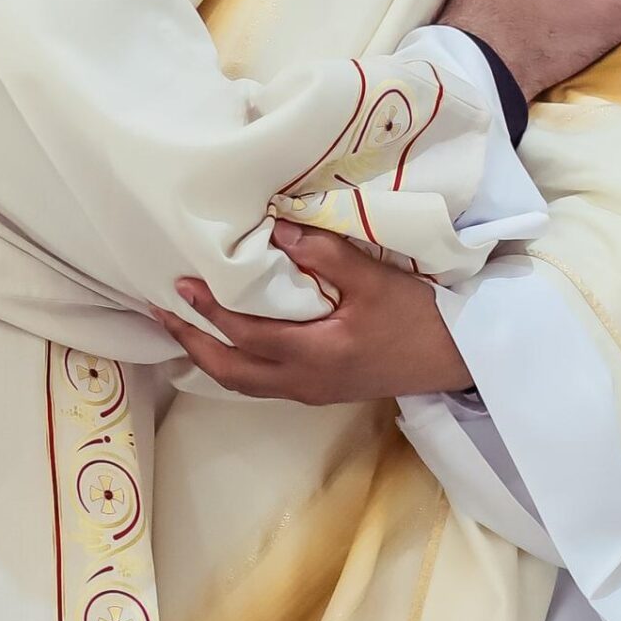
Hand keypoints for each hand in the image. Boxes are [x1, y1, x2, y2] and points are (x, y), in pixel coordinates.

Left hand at [151, 222, 470, 404]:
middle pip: (231, 372)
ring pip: (244, 383)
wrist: (459, 359)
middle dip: (192, 343)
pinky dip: (235, 362)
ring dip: (209, 355)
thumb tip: (276, 228)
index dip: (210, 311)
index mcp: (316, 354)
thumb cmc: (420, 317)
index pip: (247, 335)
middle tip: (161, 312)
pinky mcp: (321, 390)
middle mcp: (305, 381)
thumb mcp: (374, 279)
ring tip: (182, 326)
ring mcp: (312, 391)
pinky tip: (229, 341)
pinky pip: (262, 383)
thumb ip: (324, 254)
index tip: (181, 284)